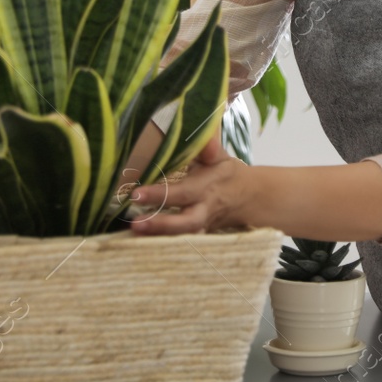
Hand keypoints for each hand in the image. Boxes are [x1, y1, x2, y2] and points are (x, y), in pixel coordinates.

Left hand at [126, 128, 256, 235]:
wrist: (248, 198)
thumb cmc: (226, 174)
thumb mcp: (220, 157)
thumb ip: (208, 148)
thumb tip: (204, 139)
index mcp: (206, 188)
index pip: (182, 193)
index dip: (160, 195)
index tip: (136, 194)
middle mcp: (203, 210)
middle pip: (186, 223)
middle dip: (160, 225)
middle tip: (135, 223)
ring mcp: (201, 226)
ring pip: (183, 237)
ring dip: (158, 237)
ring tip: (133, 234)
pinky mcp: (197, 236)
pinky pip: (180, 242)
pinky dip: (161, 243)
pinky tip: (138, 241)